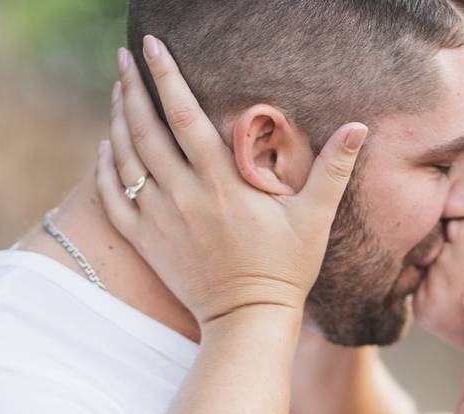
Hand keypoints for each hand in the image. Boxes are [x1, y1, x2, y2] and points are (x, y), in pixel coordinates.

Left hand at [95, 36, 367, 326]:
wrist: (248, 318)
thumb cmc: (286, 268)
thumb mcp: (315, 217)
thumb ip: (333, 169)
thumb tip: (359, 127)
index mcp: (221, 183)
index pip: (185, 116)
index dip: (166, 77)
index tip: (151, 46)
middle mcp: (184, 196)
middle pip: (146, 130)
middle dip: (133, 88)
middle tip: (123, 58)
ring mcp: (160, 220)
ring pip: (127, 160)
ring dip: (118, 121)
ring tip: (118, 92)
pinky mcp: (147, 243)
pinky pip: (114, 200)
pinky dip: (106, 170)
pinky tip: (105, 148)